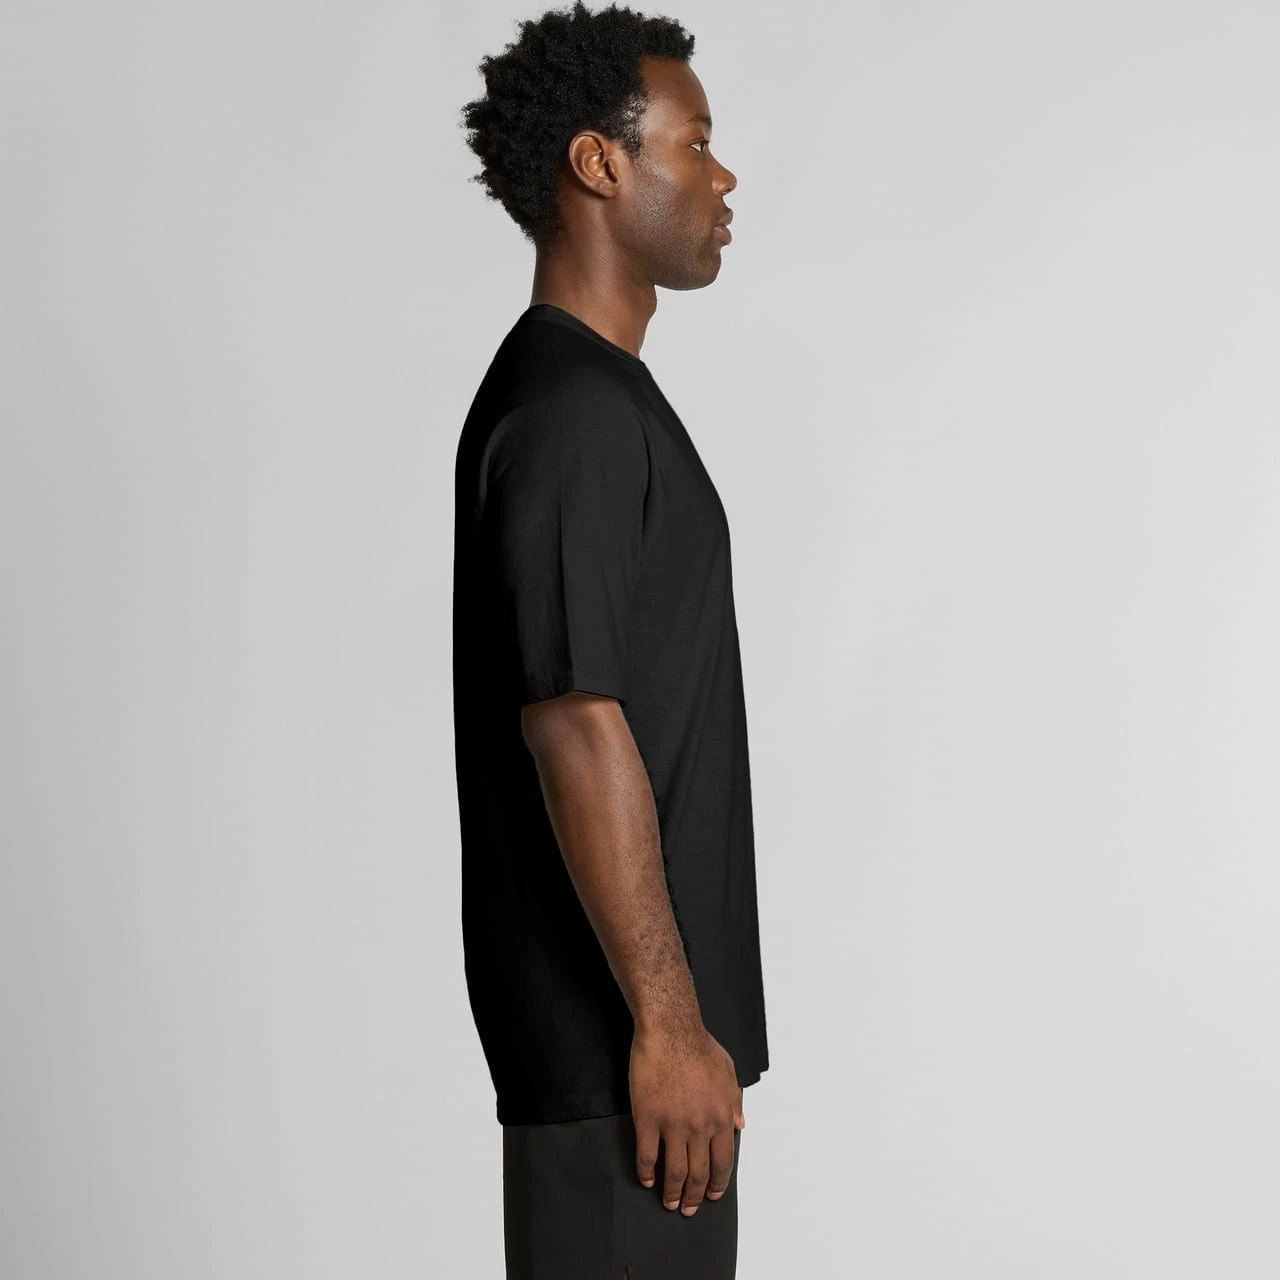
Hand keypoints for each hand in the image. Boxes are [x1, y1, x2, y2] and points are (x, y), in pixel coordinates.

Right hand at [628, 1020, 745, 1215]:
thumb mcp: (728, 1071)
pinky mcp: (648, 1119)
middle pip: (699, 1174)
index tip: (712, 1195)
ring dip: (672, 1192)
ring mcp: (673, 1124)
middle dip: (695, 1197)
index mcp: (722, 1116)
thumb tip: (740, 1126)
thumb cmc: (699, 1045)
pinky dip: (647, 1173)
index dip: (718, 1184)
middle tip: (688, 1208)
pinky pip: (647, 1155)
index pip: (723, 1163)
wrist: (670, 1029)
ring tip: (668, 1202)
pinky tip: (647, 1180)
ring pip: (674, 1171)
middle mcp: (700, 1126)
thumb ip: (735, 1100)